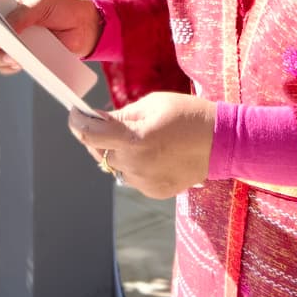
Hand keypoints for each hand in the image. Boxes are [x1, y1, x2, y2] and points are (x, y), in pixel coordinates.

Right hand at [0, 0, 101, 72]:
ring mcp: (10, 41)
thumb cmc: (64, 7)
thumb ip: (23, 14)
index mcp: (5, 1)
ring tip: (14, 57)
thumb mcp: (44, 3)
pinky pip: (4, 67)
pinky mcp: (20, 58)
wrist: (86, 28)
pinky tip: (20, 63)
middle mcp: (2, 22)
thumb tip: (1, 31)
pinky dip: (8, 67)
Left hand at [68, 92, 216, 199]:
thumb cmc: (187, 115)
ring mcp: (144, 182)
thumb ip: (121, 115)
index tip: (75, 113)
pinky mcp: (153, 192)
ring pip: (115, 167)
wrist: (221, 142)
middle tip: (108, 122)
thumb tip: (95, 119)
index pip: (89, 135)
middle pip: (99, 152)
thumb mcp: (152, 104)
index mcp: (134, 138)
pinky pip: (132, 177)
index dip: (76, 123)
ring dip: (117, 152)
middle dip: (99, 136)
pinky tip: (153, 153)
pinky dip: (133, 164)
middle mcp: (135, 164)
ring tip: (139, 138)